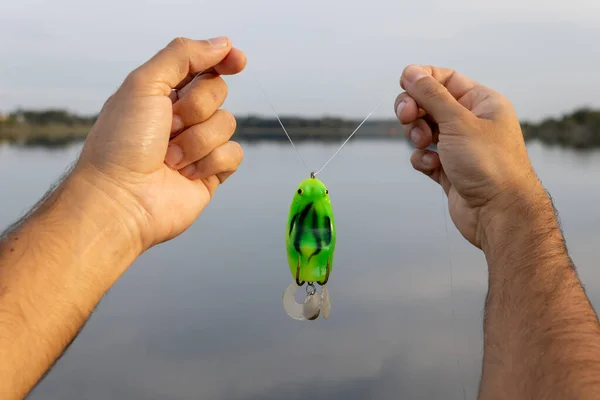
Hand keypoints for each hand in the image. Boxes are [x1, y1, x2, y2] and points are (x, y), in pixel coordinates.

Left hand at [73, 36, 245, 250]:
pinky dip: (211, 162)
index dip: (222, 60)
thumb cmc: (121, 144)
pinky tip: (186, 174)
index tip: (238, 60)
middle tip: (169, 125)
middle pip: (218, 92)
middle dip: (196, 107)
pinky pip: (234, 154)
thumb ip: (182, 56)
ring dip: (197, 141)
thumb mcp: (144, 84)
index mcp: (162, 93)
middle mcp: (181, 118)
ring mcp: (197, 146)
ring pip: (227, 124)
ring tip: (170, 158)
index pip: (202, 66)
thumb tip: (223, 44)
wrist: (121, 199)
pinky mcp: (211, 173)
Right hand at [394, 65, 542, 247]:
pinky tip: (433, 167)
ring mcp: (460, 147)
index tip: (403, 85)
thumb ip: (431, 95)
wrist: (500, 214)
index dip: (422, 79)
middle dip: (414, 110)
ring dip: (416, 135)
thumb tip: (411, 72)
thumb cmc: (489, 165)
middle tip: (406, 117)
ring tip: (425, 145)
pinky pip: (425, 155)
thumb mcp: (457, 122)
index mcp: (482, 103)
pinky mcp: (449, 170)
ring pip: (424, 130)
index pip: (446, 79)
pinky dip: (423, 159)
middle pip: (430, 104)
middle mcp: (472, 122)